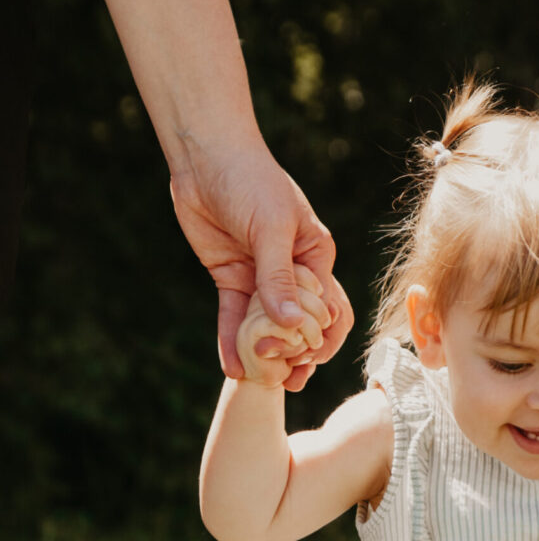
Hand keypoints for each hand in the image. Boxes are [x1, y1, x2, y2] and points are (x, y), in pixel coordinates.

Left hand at [170, 141, 353, 390]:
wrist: (207, 157)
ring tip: (258, 383)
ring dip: (264, 354)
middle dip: (295, 354)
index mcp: (317, 258)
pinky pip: (233, 316)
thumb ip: (280, 277)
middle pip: (301, 323)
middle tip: (282, 379)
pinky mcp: (232, 277)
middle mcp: (294, 272)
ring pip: (266, 326)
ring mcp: (261, 277)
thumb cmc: (251, 181)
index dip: (322, 337)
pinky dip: (232, 340)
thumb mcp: (271, 228)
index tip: (306, 358)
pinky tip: (231, 366)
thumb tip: (293, 325)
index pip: (330, 307)